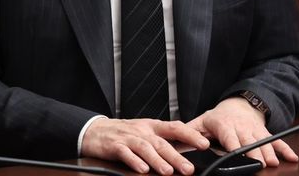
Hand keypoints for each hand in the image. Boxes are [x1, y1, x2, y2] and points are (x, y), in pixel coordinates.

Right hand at [81, 117, 208, 174]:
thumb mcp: (145, 132)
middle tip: (188, 168)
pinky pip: (125, 154)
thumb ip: (164, 140)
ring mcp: (127, 138)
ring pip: (144, 148)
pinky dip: (133, 161)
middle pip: (161, 142)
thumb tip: (188, 150)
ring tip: (167, 171)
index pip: (174, 128)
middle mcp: (141, 131)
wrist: (94, 130)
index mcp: (152, 126)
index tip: (204, 144)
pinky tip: (141, 169)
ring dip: (157, 160)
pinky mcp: (114, 146)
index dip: (189, 135)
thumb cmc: (123, 133)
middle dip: (176, 156)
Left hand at [186, 97, 297, 167]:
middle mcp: (240, 127)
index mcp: (223, 125)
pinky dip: (284, 148)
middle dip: (254, 152)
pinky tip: (292, 157)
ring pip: (263, 142)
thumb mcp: (200, 122)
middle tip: (259, 163)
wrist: (237, 105)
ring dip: (269, 152)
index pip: (228, 136)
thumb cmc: (217, 118)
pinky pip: (276, 140)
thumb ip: (189, 132)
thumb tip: (174, 141)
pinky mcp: (265, 133)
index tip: (237, 153)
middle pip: (248, 141)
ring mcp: (254, 130)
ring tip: (272, 163)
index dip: (233, 145)